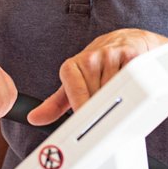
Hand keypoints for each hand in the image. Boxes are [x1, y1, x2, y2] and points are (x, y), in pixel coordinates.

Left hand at [27, 29, 167, 125]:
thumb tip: (34, 119)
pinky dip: (133, 91)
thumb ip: (55, 103)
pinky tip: (133, 90)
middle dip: (101, 113)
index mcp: (71, 67)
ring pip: (114, 91)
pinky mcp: (131, 55)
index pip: (75, 95)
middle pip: (96, 98)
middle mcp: (89, 58)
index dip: (82, 113)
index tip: (85, 129)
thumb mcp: (75, 83)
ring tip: (120, 103)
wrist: (126, 40)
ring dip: (119, 103)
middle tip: (106, 123)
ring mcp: (111, 55)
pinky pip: (132, 81)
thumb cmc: (99, 65)